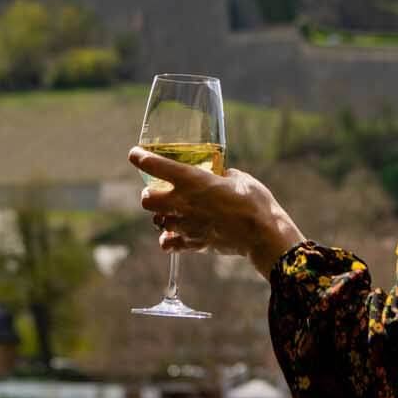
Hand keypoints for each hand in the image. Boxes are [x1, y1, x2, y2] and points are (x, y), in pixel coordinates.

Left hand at [129, 146, 306, 277]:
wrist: (262, 234)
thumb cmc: (254, 201)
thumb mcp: (239, 178)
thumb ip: (222, 176)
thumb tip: (219, 177)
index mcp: (193, 180)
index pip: (156, 166)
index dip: (141, 158)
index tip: (134, 154)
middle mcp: (183, 203)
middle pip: (147, 199)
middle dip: (149, 194)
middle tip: (158, 191)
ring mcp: (186, 225)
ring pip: (157, 221)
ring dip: (161, 215)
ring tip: (171, 212)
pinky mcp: (194, 243)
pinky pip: (169, 243)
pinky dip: (168, 239)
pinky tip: (174, 234)